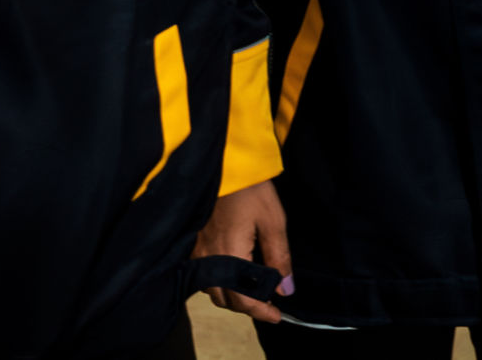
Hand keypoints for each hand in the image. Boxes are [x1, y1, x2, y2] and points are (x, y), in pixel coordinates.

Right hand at [193, 180, 292, 323]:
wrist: (225, 165)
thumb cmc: (251, 190)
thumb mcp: (273, 221)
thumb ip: (279, 257)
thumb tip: (286, 289)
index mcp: (229, 255)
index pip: (242, 298)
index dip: (260, 310)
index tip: (277, 316)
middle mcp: (208, 259)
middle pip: (224, 299)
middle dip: (247, 306)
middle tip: (269, 304)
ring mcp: (198, 252)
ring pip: (213, 290)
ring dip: (233, 296)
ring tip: (257, 291)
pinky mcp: (194, 245)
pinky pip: (205, 276)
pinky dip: (222, 283)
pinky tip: (238, 275)